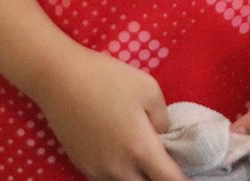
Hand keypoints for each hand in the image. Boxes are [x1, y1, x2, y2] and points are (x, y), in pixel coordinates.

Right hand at [32, 48, 188, 180]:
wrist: (59, 78)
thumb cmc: (107, 78)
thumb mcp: (149, 89)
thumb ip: (162, 119)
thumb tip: (161, 137)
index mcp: (140, 149)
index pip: (169, 180)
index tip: (190, 179)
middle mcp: (119, 168)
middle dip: (158, 180)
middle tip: (164, 166)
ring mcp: (97, 170)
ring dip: (137, 177)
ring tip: (144, 160)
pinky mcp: (81, 165)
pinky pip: (106, 179)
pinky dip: (118, 174)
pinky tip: (121, 156)